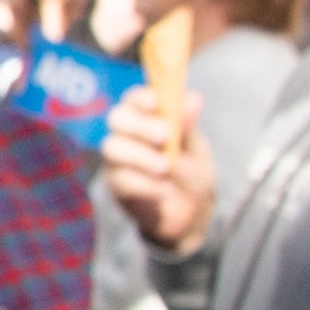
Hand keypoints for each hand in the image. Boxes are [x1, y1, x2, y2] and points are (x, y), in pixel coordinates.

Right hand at [102, 84, 214, 254]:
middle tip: (164, 137)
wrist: (191, 212)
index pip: (134, 98)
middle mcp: (127, 135)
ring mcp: (119, 160)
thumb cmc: (192, 172)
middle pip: (117, 119)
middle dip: (140, 126)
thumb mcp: (196, 148)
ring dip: (141, 156)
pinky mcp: (117, 185)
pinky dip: (145, 184)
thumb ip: (188, 126)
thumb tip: (192, 98)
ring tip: (166, 169)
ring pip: (113, 148)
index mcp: (147, 118)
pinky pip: (120, 179)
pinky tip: (165, 190)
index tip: (154, 103)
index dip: (140, 97)